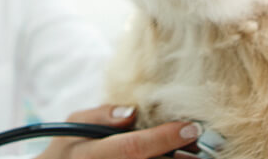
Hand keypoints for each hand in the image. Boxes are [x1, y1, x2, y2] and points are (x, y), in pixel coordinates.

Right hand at [37, 105, 202, 158]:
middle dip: (178, 157)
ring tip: (190, 154)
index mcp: (89, 154)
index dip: (164, 138)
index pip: (132, 148)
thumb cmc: (69, 147)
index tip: (190, 128)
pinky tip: (173, 158)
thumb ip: (102, 116)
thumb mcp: (75, 123)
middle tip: (198, 145)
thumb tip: (133, 113)